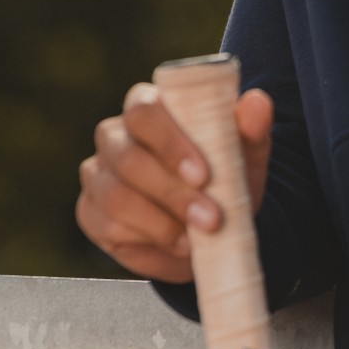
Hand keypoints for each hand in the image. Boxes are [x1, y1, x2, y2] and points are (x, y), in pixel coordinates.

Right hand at [75, 83, 272, 281]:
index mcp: (149, 107)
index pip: (143, 110)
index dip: (169, 142)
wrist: (215, 222)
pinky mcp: (90, 211)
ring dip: (161, 223)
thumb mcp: (245, 153)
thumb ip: (251, 126)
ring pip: (116, 196)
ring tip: (196, 239)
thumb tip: (257, 102)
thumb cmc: (225, 174)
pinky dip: (147, 242)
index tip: (203, 175)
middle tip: (211, 218)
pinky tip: (176, 246)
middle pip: (126, 156)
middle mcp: (115, 135)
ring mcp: (98, 173)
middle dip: (172, 192)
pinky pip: (108, 227)